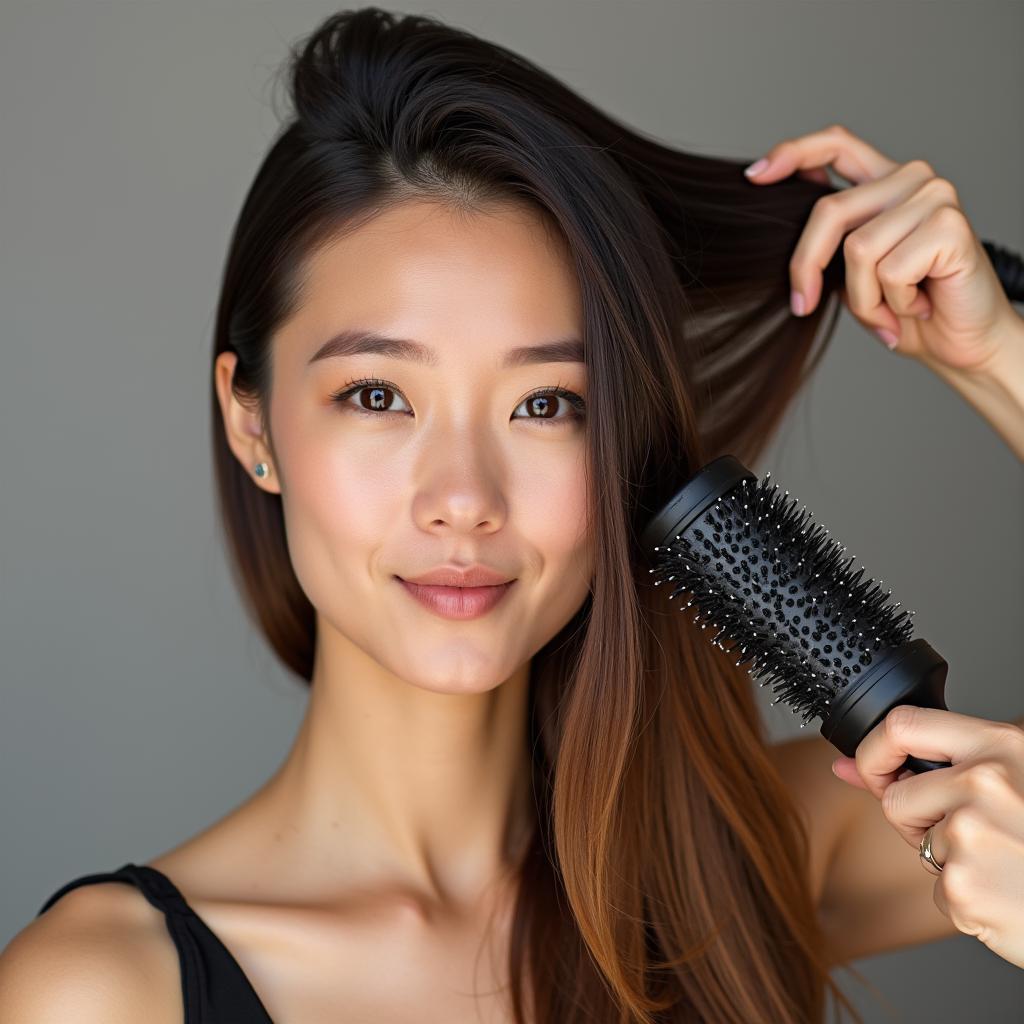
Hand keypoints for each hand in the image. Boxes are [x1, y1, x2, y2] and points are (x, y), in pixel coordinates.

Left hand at [744, 123, 1022, 374]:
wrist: (961, 343)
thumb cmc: (904, 310)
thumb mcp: (851, 272)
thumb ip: (829, 238)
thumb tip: (781, 206)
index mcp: (884, 182)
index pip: (836, 144)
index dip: (793, 152)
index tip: (754, 176)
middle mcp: (912, 179)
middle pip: (829, 212)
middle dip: (807, 267)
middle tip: (804, 306)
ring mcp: (935, 197)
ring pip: (858, 249)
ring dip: (863, 299)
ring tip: (891, 310)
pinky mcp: (950, 226)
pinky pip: (889, 271)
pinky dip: (892, 304)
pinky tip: (917, 306)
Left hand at [831, 704, 1023, 968]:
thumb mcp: (1016, 779)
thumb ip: (937, 765)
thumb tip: (843, 764)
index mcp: (1003, 747)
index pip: (903, 724)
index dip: (874, 749)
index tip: (874, 767)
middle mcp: (986, 784)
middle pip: (897, 797)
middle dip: (919, 821)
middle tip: (974, 835)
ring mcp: (972, 836)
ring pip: (920, 847)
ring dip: (949, 861)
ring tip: (1006, 864)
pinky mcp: (964, 889)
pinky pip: (939, 891)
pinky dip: (966, 900)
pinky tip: (1008, 893)